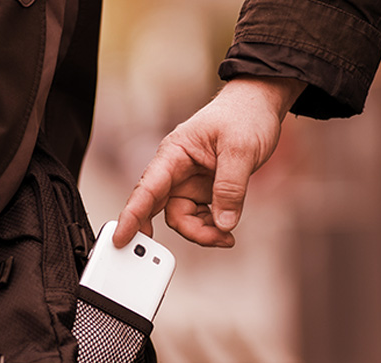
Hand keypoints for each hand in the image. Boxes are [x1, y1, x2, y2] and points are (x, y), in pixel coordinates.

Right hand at [113, 76, 304, 247]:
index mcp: (174, 153)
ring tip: (227, 234)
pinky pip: (199, 218)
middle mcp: (176, 170)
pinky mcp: (203, 190)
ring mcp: (189, 182)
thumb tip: (223, 223)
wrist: (261, 104)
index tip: (120, 238)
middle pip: (162, 210)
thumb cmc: (245, 114)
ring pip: (184, 218)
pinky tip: (226, 227)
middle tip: (208, 240)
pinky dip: (212, 227)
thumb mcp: (241, 149)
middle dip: (183, 230)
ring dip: (203, 231)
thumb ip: (230, 187)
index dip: (131, 216)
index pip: (147, 188)